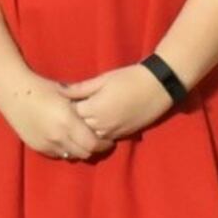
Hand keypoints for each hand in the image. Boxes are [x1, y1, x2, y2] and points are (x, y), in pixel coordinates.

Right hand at [0, 70, 103, 160]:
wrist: (13, 91)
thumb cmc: (42, 88)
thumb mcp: (67, 93)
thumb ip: (84, 105)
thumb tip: (102, 113)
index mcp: (68, 121)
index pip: (93, 144)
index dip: (104, 144)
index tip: (109, 140)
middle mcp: (58, 136)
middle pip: (84, 153)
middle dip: (94, 149)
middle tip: (99, 142)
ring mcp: (46, 144)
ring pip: (71, 156)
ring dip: (79, 151)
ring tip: (81, 141)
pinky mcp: (37, 146)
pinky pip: (57, 154)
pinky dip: (65, 150)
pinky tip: (65, 140)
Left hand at [60, 62, 177, 144]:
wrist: (158, 87)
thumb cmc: (129, 78)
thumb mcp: (102, 79)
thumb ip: (80, 88)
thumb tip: (59, 90)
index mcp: (94, 109)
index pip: (70, 115)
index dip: (66, 109)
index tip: (63, 103)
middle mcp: (101, 125)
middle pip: (79, 129)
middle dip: (74, 122)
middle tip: (70, 113)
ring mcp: (113, 132)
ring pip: (91, 138)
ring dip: (86, 130)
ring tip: (84, 120)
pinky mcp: (123, 135)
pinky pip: (104, 139)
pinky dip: (98, 134)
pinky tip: (98, 124)